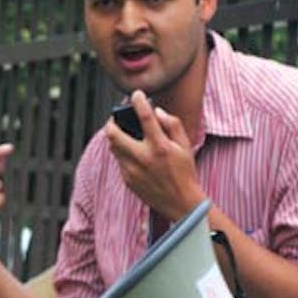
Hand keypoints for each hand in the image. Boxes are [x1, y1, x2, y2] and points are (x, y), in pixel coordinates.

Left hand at [106, 91, 204, 222]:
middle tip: (116, 118)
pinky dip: (123, 152)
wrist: (181, 203)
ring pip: (113, 147)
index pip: (144, 117)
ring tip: (124, 134)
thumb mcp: (185, 146)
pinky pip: (119, 160)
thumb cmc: (185, 172)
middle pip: (113, 133)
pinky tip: (133, 152)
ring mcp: (132, 170)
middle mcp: (143, 158)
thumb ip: (172, 124)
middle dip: (112, 121)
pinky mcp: (127, 180)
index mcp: (160, 147)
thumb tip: (157, 111)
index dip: (138, 101)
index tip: (136, 95)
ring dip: (116, 137)